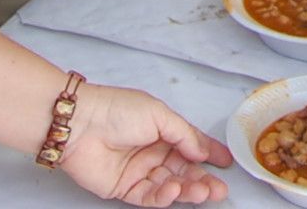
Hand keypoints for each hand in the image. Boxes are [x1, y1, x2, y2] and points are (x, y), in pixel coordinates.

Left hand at [60, 83, 232, 203]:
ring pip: (171, 186)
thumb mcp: (159, 114)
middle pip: (184, 170)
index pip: (191, 144)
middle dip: (203, 180)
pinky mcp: (125, 188)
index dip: (209, 153)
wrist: (80, 124)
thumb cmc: (116, 110)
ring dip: (188, 190)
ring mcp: (139, 171)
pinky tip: (175, 190)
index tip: (226, 162)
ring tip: (203, 191)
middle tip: (220, 188)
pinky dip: (165, 196)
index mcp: (162, 130)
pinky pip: (150, 196)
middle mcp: (152, 152)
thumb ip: (183, 134)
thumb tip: (202, 151)